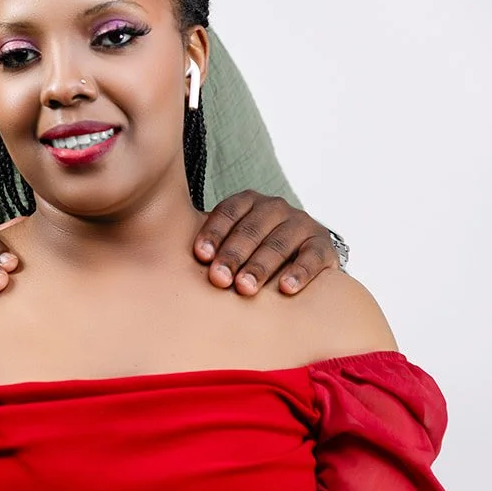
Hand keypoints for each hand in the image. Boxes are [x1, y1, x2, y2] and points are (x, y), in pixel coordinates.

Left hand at [194, 193, 338, 294]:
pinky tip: (286, 288)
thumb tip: (168, 265)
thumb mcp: (233, 241)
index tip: (200, 256)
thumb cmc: (254, 252)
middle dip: (233, 255)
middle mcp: (276, 208)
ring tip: (245, 288)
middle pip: (251, 229)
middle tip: (219, 279)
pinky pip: (311, 257)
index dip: (214, 233)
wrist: (304, 255)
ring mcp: (301, 224)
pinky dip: (299, 272)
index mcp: (249, 202)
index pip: (228, 212)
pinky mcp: (323, 245)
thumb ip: (210, 247)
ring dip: (261, 266)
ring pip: (279, 243)